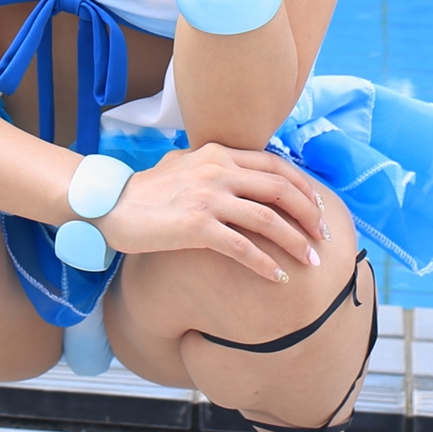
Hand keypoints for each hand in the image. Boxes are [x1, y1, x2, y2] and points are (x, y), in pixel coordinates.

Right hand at [97, 141, 327, 281]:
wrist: (110, 204)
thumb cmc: (145, 190)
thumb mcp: (182, 163)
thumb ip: (211, 164)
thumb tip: (237, 169)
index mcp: (218, 153)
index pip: (276, 165)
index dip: (304, 187)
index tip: (318, 207)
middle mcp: (217, 170)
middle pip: (281, 190)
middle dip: (310, 215)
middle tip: (323, 238)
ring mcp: (207, 197)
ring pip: (268, 219)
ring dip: (296, 243)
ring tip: (311, 262)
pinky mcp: (196, 226)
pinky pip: (242, 247)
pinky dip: (265, 264)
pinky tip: (277, 278)